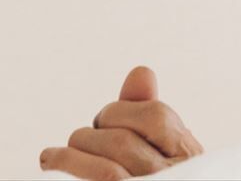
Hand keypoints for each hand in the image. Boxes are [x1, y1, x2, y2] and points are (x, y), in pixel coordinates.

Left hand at [39, 66, 203, 178]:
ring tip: (57, 155)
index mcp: (188, 154)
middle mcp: (173, 176)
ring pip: (106, 165)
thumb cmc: (159, 179)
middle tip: (82, 140)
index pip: (155, 115)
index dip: (121, 111)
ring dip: (72, 152)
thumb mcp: (165, 149)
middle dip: (93, 132)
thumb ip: (149, 112)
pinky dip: (67, 166)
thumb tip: (141, 71)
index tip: (106, 120)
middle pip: (124, 139)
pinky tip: (52, 163)